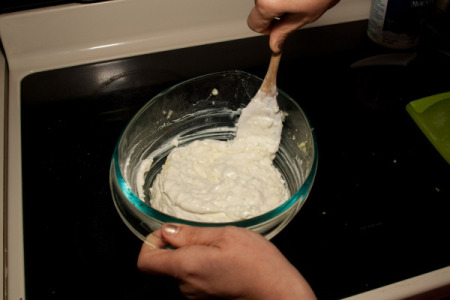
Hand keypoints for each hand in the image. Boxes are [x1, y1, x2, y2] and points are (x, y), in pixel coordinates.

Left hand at [137, 223, 315, 299]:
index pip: (145, 262)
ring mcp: (196, 294)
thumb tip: (166, 230)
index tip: (169, 232)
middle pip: (163, 264)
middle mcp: (186, 285)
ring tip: (218, 247)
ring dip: (192, 254)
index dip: (151, 242)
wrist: (278, 291)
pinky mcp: (206, 296)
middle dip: (176, 245)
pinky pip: (193, 277)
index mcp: (186, 267)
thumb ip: (191, 234)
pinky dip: (201, 264)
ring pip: (180, 268)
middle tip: (204, 235)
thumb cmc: (256, 263)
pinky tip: (223, 258)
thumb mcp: (225, 236)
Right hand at [247, 0, 339, 51]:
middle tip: (294, 10)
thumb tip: (275, 44)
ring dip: (279, 0)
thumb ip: (284, 31)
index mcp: (267, 3)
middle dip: (274, 12)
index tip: (278, 27)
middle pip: (259, 8)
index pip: (254, 24)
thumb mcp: (303, 17)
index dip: (267, 29)